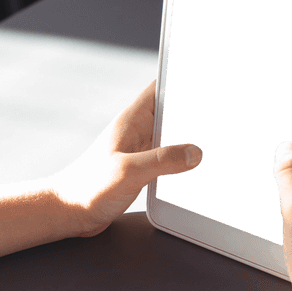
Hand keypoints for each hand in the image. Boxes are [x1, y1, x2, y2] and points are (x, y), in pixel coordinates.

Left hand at [48, 79, 202, 237]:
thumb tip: (195, 152)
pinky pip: (170, 160)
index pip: (161, 86)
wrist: (69, 212)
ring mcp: (141, 151)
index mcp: (133, 120)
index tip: (207, 78)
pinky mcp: (143, 171)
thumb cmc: (88, 186)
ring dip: (192, 140)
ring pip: (175, 137)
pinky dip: (185, 162)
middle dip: (195, 112)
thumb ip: (163, 160)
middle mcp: (139, 132)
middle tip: (222, 114)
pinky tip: (199, 170)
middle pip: (174, 112)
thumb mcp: (129, 171)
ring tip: (216, 142)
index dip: (183, 78)